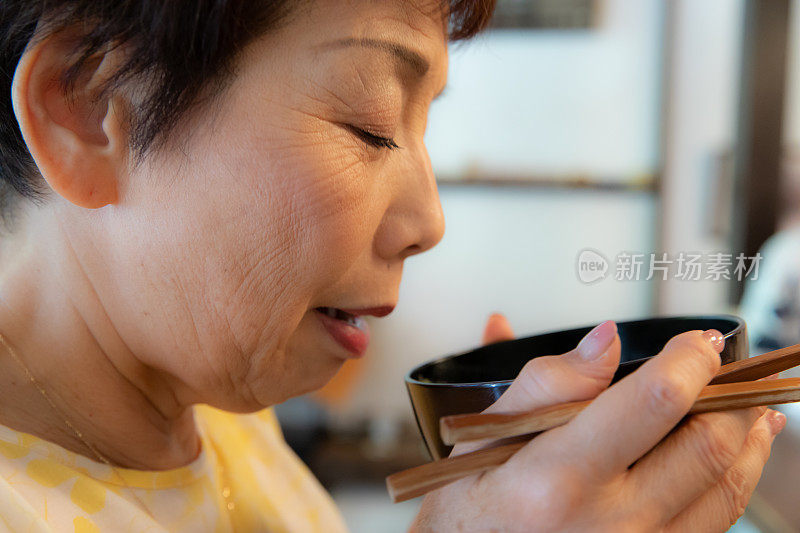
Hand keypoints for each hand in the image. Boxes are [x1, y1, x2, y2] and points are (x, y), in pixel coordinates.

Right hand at [411, 314, 784, 531]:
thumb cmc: (465, 515)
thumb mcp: (482, 440)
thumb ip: (546, 383)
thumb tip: (605, 339)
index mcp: (557, 478)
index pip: (652, 403)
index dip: (688, 361)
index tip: (698, 341)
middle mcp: (607, 523)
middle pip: (706, 444)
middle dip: (729, 394)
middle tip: (726, 365)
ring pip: (726, 488)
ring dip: (748, 437)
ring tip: (752, 403)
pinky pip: (714, 524)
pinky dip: (735, 480)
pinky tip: (736, 454)